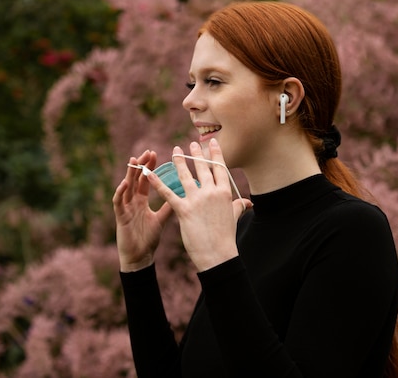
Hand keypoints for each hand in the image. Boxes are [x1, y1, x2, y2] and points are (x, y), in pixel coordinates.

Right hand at [113, 150, 172, 271]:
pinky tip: (125, 184)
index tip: (155, 153)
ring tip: (134, 160)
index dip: (149, 166)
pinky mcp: (120, 217)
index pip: (145, 179)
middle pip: (135, 179)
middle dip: (140, 165)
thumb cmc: (149, 238)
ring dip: (129, 174)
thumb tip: (184, 193)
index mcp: (141, 200)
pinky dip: (121, 192)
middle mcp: (132, 202)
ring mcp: (125, 208)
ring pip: (126, 187)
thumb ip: (169, 205)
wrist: (140, 257)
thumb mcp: (162, 219)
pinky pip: (118, 202)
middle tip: (147, 152)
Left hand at [147, 139, 251, 270]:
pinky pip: (168, 193)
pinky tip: (150, 174)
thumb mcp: (234, 217)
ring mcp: (197, 201)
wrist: (218, 255)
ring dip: (179, 162)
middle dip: (196, 154)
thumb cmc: (226, 237)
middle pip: (203, 168)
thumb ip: (238, 206)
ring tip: (175, 151)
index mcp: (224, 193)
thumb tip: (248, 202)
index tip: (212, 142)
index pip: (220, 168)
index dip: (215, 154)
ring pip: (185, 176)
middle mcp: (211, 193)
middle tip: (191, 144)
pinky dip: (158, 183)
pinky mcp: (184, 210)